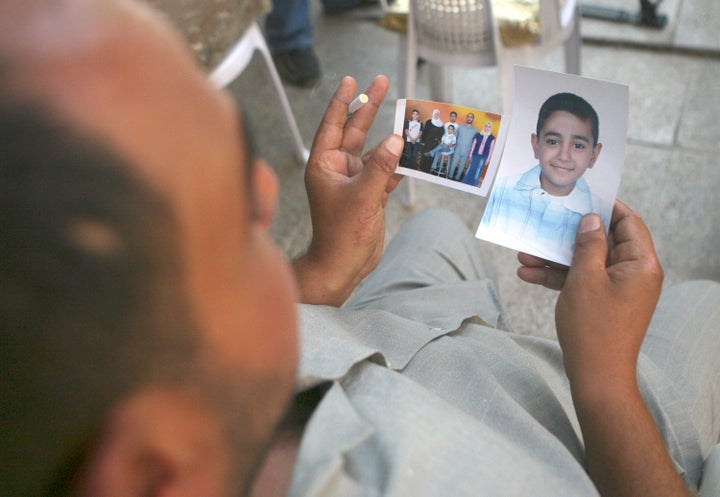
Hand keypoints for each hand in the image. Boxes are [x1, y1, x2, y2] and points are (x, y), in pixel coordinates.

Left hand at [292, 75, 403, 305]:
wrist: (343, 267)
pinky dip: (398, 163)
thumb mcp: (362, 198)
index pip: (333, 124)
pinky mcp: (368, 195)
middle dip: (369, 106)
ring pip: (374, 151)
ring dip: (390, 138)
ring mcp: (354, 181)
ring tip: (409, 118)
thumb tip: (397, 139)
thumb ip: (381, 167)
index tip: (352, 80)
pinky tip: (413, 151)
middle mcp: (337, 169)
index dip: (343, 100)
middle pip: (354, 130)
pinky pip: (385, 171)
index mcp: (324, 165)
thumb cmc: (341, 235)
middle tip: (382, 80)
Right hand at [521, 201, 663, 384]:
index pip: (628, 222)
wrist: (597, 376)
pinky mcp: (604, 301)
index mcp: (641, 264)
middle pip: (603, 241)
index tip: (580, 196)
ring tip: (524, 254)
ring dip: (556, 257)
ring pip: (587, 261)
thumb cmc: (593, 328)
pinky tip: (528, 275)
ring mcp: (619, 288)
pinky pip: (583, 280)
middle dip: (569, 235)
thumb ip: (587, 245)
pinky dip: (559, 276)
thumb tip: (591, 220)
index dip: (605, 207)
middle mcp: (635, 273)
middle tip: (544, 223)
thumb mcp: (584, 279)